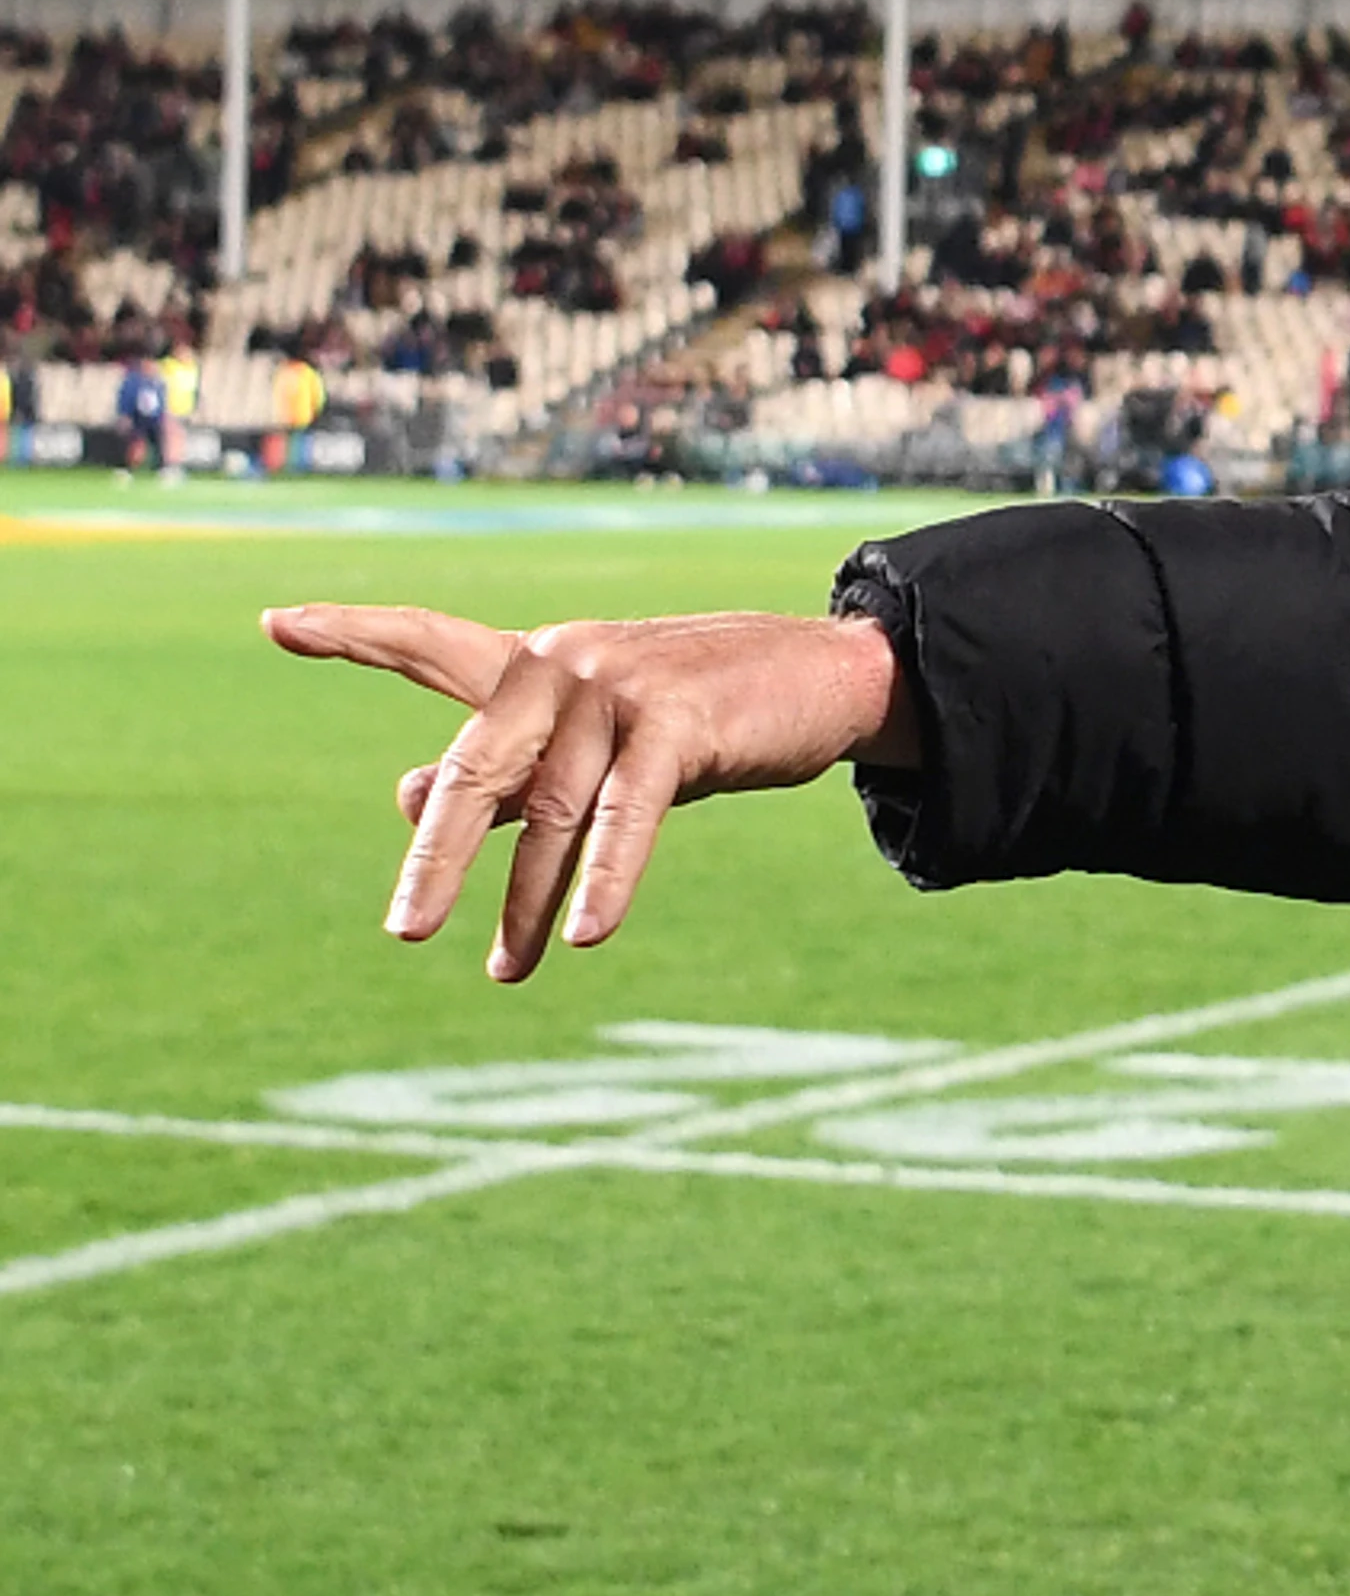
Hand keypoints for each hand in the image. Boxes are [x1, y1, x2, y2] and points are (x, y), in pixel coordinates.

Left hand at [264, 605, 911, 981]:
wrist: (825, 673)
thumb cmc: (706, 709)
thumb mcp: (595, 738)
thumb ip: (506, 767)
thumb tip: (401, 798)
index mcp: (535, 663)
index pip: (430, 643)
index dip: (354, 634)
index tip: (277, 625)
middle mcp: (561, 665)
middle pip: (478, 769)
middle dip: (439, 856)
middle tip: (405, 930)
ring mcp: (617, 690)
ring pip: (554, 814)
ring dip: (531, 902)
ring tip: (506, 970)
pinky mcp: (677, 723)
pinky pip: (627, 816)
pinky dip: (605, 879)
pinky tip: (584, 934)